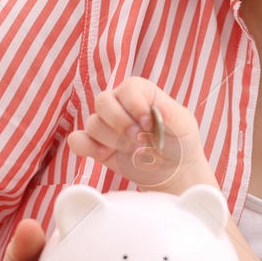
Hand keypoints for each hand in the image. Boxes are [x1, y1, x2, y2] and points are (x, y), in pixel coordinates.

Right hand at [69, 76, 213, 192]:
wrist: (174, 171)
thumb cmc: (180, 141)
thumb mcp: (184, 125)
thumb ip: (171, 114)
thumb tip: (159, 109)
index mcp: (141, 92)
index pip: (128, 89)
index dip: (136, 106)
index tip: (150, 123)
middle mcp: (119, 105)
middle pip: (103, 102)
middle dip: (121, 123)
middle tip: (139, 140)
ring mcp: (107, 126)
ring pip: (93, 123)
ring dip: (112, 140)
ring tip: (134, 151)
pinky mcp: (97, 147)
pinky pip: (77, 140)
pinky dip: (87, 147)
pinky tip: (105, 154)